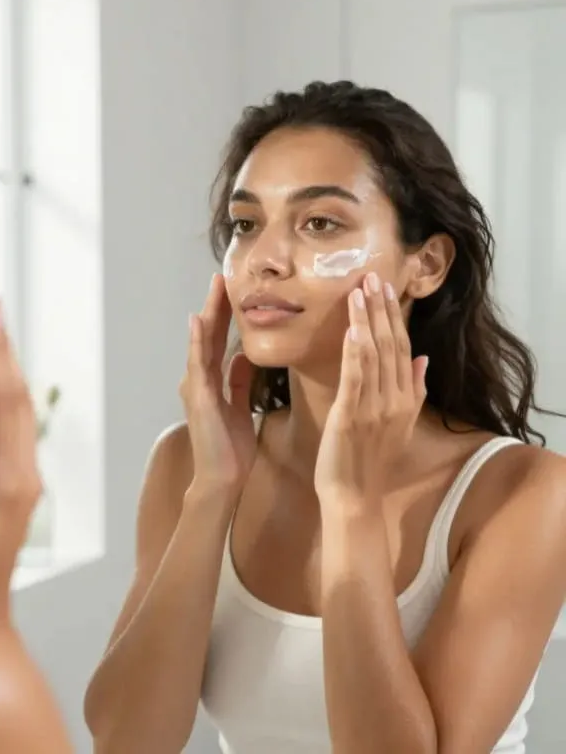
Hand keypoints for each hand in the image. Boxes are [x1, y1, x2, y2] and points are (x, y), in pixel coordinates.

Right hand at [0, 301, 40, 622]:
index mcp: (8, 479)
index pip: (3, 404)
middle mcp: (24, 470)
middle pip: (19, 398)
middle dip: (6, 350)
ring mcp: (24, 474)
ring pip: (21, 409)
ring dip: (8, 367)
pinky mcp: (17, 480)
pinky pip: (15, 424)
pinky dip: (5, 392)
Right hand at [180, 274, 255, 498]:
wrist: (222, 479)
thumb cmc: (231, 449)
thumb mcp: (240, 407)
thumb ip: (239, 382)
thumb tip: (243, 357)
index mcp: (212, 382)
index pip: (218, 341)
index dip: (224, 316)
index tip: (232, 291)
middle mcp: (199, 380)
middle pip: (208, 335)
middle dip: (216, 306)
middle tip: (221, 277)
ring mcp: (196, 387)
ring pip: (202, 342)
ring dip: (208, 314)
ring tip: (214, 287)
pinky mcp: (199, 397)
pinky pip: (198, 364)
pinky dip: (197, 342)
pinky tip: (199, 321)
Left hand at [314, 273, 427, 502]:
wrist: (354, 496)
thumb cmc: (370, 460)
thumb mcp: (400, 424)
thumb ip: (413, 390)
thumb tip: (423, 358)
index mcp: (405, 399)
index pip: (402, 349)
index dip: (394, 317)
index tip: (386, 289)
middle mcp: (394, 400)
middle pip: (390, 346)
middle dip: (381, 310)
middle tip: (372, 277)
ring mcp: (373, 408)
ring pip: (373, 356)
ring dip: (366, 321)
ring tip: (359, 291)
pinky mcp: (350, 416)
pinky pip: (355, 379)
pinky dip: (355, 352)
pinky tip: (353, 329)